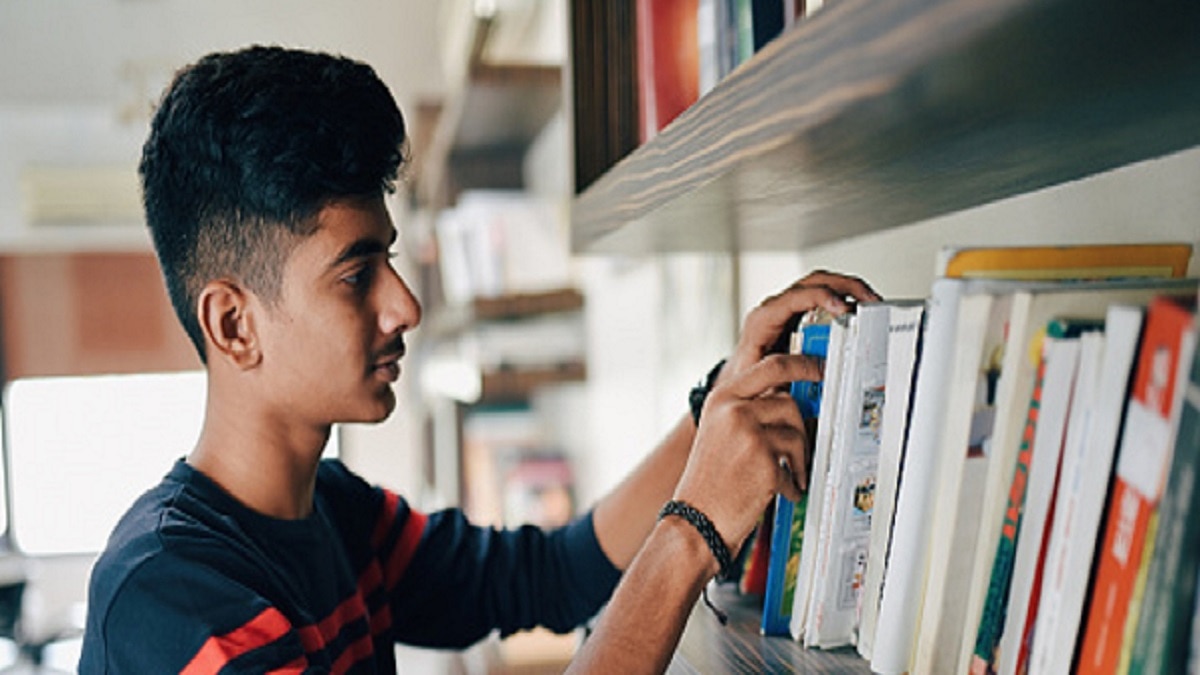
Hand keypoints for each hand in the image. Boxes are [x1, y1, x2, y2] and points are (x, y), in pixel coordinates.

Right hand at [673, 354, 823, 552]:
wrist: (696, 519)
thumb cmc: (709, 479)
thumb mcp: (720, 430)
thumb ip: (749, 407)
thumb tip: (788, 396)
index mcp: (722, 398)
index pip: (771, 366)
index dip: (802, 364)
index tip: (819, 368)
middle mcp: (734, 411)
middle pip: (789, 401)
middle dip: (800, 425)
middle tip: (804, 442)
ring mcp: (749, 436)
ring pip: (797, 434)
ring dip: (798, 459)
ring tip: (786, 475)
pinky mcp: (765, 464)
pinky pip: (796, 467)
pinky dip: (793, 484)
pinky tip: (778, 491)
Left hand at [720, 270, 879, 387]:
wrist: (738, 383)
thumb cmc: (746, 380)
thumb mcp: (762, 379)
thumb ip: (786, 372)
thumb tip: (816, 368)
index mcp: (762, 320)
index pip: (794, 298)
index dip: (821, 298)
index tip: (843, 308)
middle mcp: (774, 309)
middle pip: (812, 282)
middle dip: (844, 286)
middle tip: (869, 300)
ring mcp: (786, 309)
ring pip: (820, 284)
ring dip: (848, 289)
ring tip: (871, 302)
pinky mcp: (797, 315)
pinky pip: (823, 297)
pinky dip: (844, 299)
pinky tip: (859, 310)